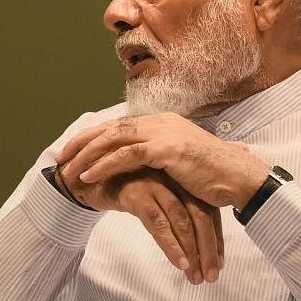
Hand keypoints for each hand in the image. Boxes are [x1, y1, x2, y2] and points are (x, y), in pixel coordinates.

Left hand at [57, 114, 269, 208]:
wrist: (240, 179)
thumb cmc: (214, 176)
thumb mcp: (182, 161)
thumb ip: (161, 157)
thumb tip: (143, 163)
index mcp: (162, 122)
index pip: (118, 126)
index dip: (92, 138)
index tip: (72, 151)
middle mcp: (159, 122)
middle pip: (109, 128)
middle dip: (81, 144)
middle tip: (60, 159)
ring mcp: (163, 133)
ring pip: (112, 140)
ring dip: (86, 157)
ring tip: (68, 173)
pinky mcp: (166, 149)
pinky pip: (125, 156)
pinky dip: (103, 166)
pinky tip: (88, 178)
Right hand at [58, 165, 222, 283]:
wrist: (87, 177)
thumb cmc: (124, 188)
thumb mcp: (154, 196)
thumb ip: (174, 208)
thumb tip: (194, 238)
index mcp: (182, 179)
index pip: (209, 210)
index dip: (216, 239)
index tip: (218, 266)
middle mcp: (173, 179)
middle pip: (201, 215)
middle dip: (208, 249)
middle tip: (210, 277)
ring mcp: (156, 184)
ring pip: (182, 219)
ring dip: (192, 251)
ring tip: (195, 276)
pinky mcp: (137, 192)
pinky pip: (158, 221)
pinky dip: (171, 243)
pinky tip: (179, 262)